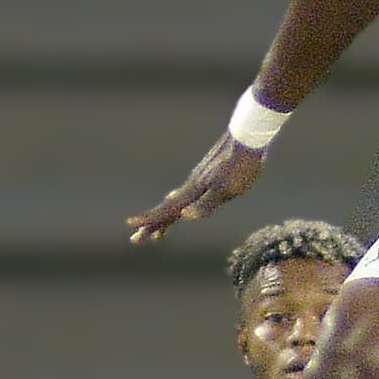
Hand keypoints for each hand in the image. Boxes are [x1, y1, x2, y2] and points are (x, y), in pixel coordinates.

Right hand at [128, 132, 265, 243]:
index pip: (167, 210)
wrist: (248, 138)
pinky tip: (181, 210)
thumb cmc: (240, 166)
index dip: (150, 219)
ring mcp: (198, 181)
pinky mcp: (207, 177)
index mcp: (194, 191)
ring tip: (157, 231)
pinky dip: (178, 207)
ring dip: (165, 219)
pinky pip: (186, 197)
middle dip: (152, 225)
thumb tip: (183, 216)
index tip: (130, 225)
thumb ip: (205, 204)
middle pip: (167, 210)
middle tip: (136, 240)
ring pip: (176, 203)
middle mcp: (192, 187)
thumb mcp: (227, 189)